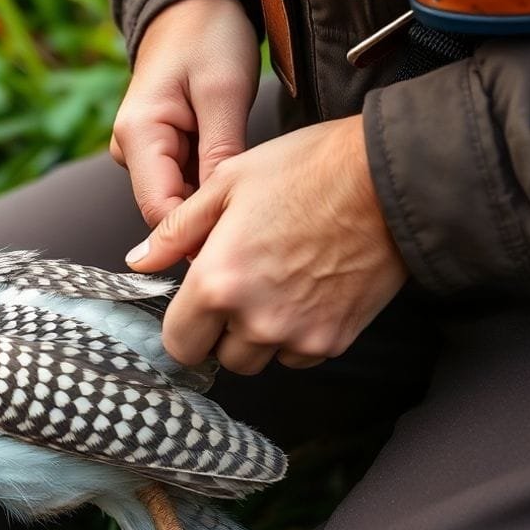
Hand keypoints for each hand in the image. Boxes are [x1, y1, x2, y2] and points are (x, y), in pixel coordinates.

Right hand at [110, 0, 260, 226]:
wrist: (193, 2)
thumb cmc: (209, 35)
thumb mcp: (223, 93)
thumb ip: (219, 155)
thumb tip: (218, 215)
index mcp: (138, 135)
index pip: (161, 212)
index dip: (198, 235)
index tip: (246, 241)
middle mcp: (130, 150)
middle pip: (169, 210)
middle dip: (209, 220)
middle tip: (262, 222)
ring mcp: (142, 152)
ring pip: (180, 199)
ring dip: (213, 203)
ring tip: (257, 196)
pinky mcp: (159, 150)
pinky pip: (186, 182)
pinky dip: (212, 185)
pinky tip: (241, 179)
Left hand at [125, 115, 406, 373]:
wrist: (390, 178)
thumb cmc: (306, 169)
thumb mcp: (226, 185)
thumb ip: (176, 231)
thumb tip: (139, 262)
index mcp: (217, 283)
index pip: (180, 344)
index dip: (184, 326)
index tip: (195, 307)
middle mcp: (254, 320)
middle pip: (222, 358)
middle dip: (223, 331)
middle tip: (242, 285)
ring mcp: (298, 334)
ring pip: (262, 359)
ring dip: (260, 335)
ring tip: (277, 283)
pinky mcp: (335, 339)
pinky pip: (300, 355)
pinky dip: (298, 334)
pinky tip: (308, 291)